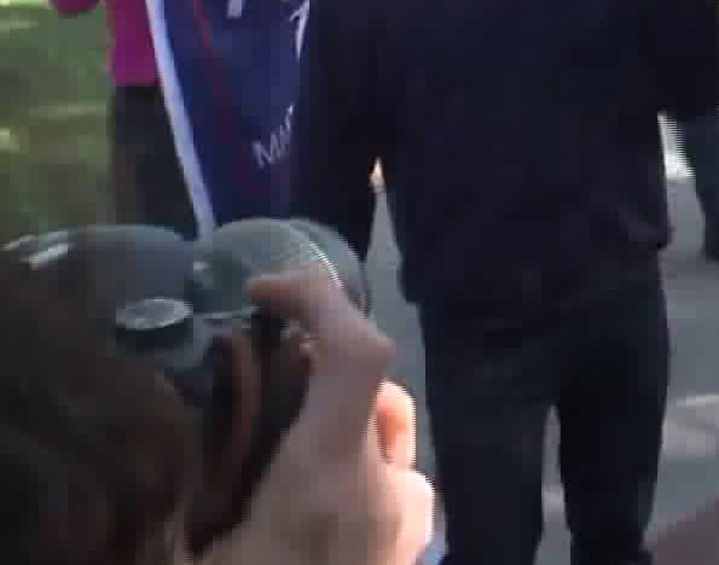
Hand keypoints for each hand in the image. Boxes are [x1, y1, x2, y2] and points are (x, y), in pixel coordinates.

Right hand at [200, 267, 435, 564]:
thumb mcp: (191, 550)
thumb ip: (193, 477)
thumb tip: (187, 423)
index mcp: (327, 477)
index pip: (356, 351)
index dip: (318, 298)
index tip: (262, 292)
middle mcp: (388, 487)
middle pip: (368, 385)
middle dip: (312, 374)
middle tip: (250, 405)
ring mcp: (413, 517)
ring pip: (380, 432)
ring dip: (330, 427)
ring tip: (270, 470)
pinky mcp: (417, 544)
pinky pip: (390, 479)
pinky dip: (350, 471)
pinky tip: (307, 510)